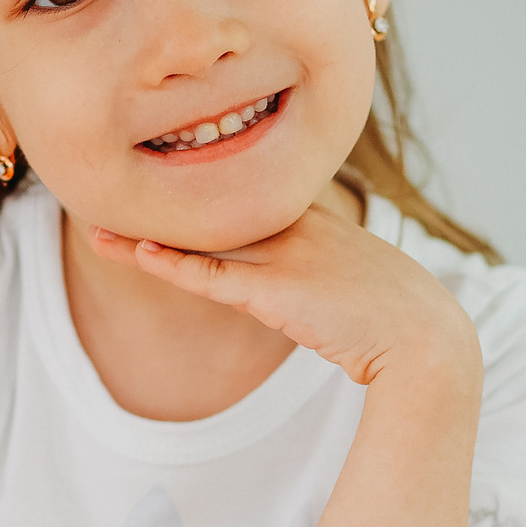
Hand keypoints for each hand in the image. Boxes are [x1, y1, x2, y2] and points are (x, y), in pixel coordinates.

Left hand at [91, 205, 479, 388]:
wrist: (428, 341)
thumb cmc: (403, 321)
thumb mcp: (362, 284)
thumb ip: (328, 275)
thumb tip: (311, 290)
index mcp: (317, 217)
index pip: (243, 196)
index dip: (198, 191)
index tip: (160, 185)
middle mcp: (296, 225)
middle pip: (212, 207)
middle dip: (161, 202)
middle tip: (108, 192)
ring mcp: (284, 255)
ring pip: (200, 238)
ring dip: (145, 235)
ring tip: (97, 228)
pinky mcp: (275, 292)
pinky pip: (210, 276)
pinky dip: (171, 265)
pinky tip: (136, 253)